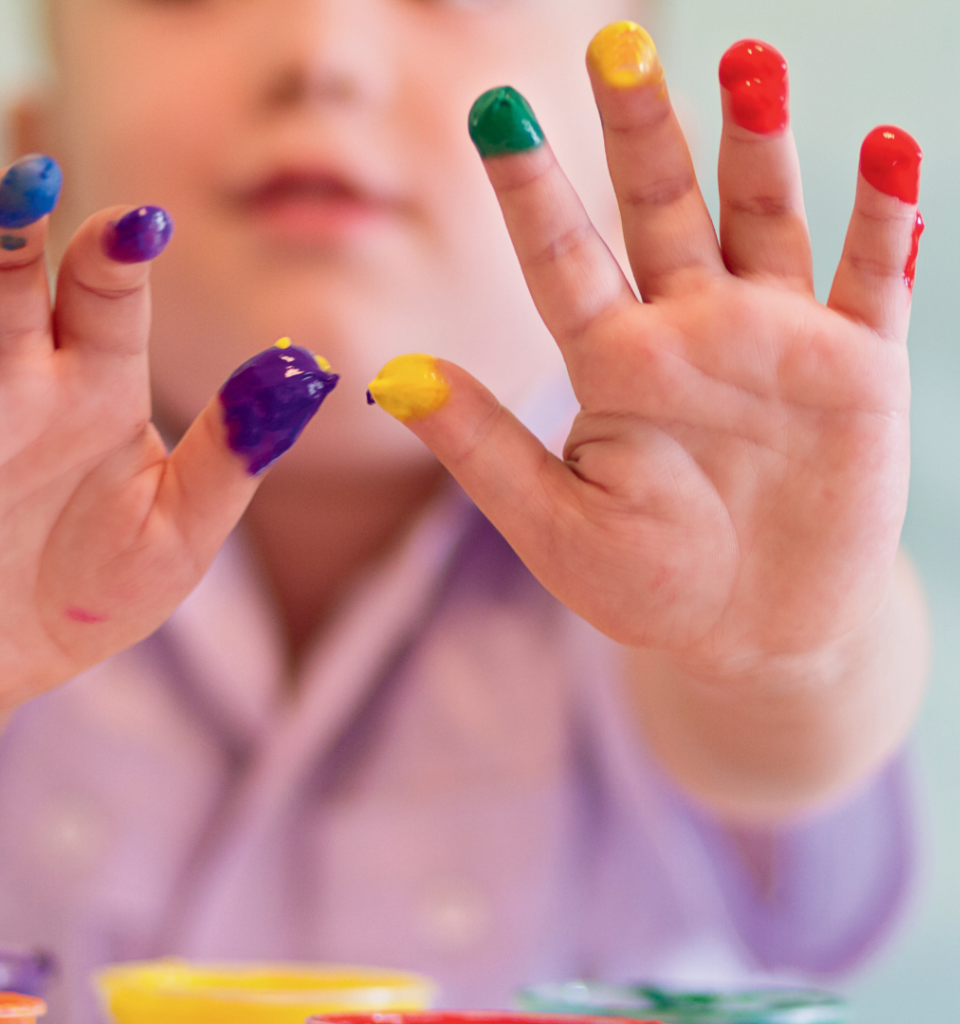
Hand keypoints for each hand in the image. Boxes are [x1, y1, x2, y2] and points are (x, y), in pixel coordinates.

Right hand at [0, 157, 335, 713]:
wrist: (4, 658)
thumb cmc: (100, 593)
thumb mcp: (181, 534)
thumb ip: (234, 457)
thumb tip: (308, 373)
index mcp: (96, 389)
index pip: (107, 300)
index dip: (119, 255)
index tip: (145, 220)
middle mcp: (22, 380)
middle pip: (14, 284)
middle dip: (17, 230)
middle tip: (33, 183)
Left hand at [368, 28, 922, 674]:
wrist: (755, 630)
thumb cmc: (648, 582)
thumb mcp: (554, 528)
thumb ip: (483, 450)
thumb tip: (395, 377)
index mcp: (614, 364)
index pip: (563, 258)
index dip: (529, 189)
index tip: (492, 113)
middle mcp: (691, 330)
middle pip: (662, 209)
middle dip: (642, 131)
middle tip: (617, 44)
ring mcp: (776, 339)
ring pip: (764, 218)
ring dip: (759, 145)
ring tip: (749, 65)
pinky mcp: (858, 367)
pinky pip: (873, 277)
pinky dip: (884, 217)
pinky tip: (886, 151)